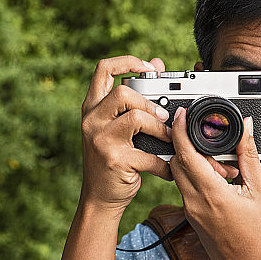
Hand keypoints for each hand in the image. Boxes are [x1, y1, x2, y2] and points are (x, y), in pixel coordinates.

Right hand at [80, 56, 173, 213]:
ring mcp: (100, 140)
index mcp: (92, 107)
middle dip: (150, 104)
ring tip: (168, 140)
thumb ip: (135, 96)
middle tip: (163, 117)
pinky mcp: (114, 160)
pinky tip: (167, 169)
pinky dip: (164, 164)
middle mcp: (92, 120)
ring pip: (136, 118)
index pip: (103, 68)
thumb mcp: (117, 125)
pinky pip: (148, 155)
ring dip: (160, 130)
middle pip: (123, 94)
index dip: (128, 61)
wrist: (99, 198)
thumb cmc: (112, 158)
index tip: (150, 69)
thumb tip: (158, 63)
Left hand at [169, 107, 260, 259]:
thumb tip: (246, 128)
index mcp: (210, 193)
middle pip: (177, 162)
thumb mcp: (259, 190)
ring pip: (181, 176)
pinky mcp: (191, 218)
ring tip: (226, 170)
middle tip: (213, 143)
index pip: (185, 153)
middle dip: (189, 146)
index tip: (182, 114)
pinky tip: (222, 184)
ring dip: (197, 164)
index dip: (180, 130)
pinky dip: (199, 179)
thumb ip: (248, 156)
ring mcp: (190, 212)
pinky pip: (187, 190)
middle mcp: (194, 203)